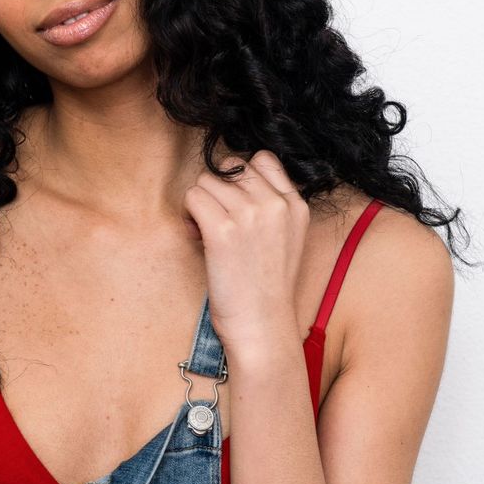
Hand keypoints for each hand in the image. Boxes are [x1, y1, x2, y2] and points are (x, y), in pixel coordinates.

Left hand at [182, 150, 309, 349]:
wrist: (262, 325)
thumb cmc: (266, 289)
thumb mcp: (286, 239)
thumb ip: (269, 208)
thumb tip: (226, 185)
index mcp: (295, 204)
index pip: (262, 158)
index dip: (240, 177)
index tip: (234, 204)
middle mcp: (274, 203)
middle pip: (230, 167)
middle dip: (217, 190)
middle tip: (216, 221)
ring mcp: (249, 214)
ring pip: (206, 180)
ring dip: (200, 204)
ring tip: (206, 233)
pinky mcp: (223, 229)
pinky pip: (193, 197)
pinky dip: (189, 215)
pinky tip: (197, 237)